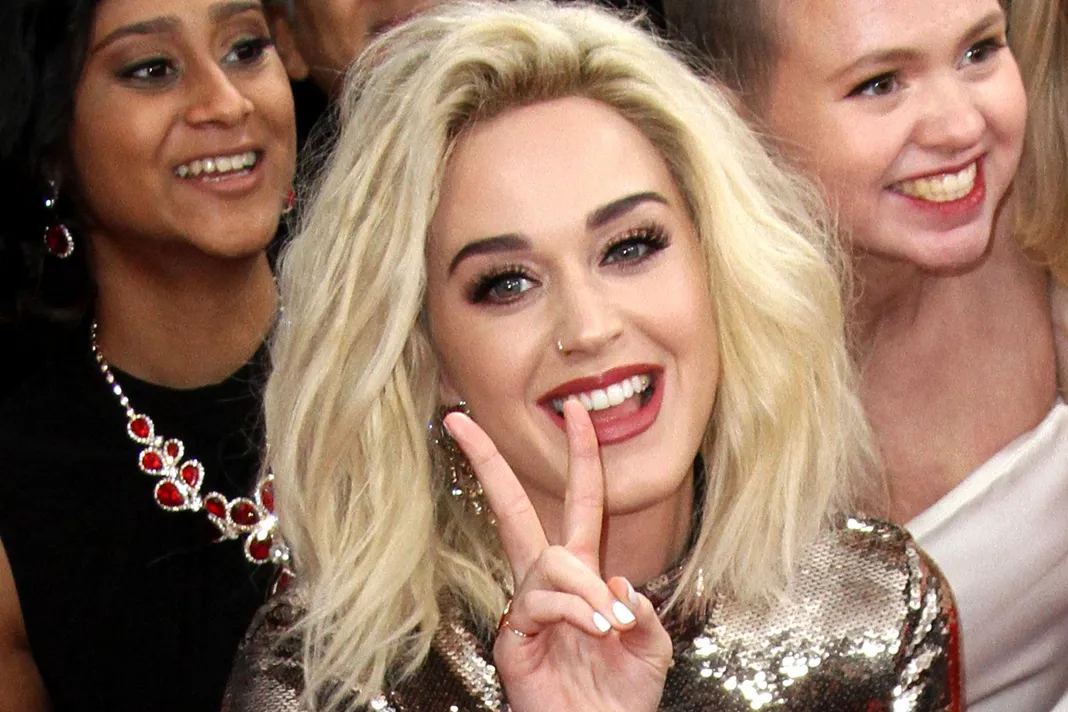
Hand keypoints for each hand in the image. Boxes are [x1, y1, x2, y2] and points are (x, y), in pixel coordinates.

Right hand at [444, 400, 672, 711]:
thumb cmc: (621, 694)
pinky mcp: (514, 637)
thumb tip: (615, 581)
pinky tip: (596, 629)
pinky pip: (541, 602)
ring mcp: (527, 606)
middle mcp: (548, 579)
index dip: (581, 455)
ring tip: (610, 624)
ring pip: (548, 561)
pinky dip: (574, 610)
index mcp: (582, 571)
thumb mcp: (650, 645)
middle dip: (488, 462)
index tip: (575, 410)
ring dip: (585, 586)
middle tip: (461, 420)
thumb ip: (641, 609)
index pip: (579, 500)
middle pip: (511, 507)